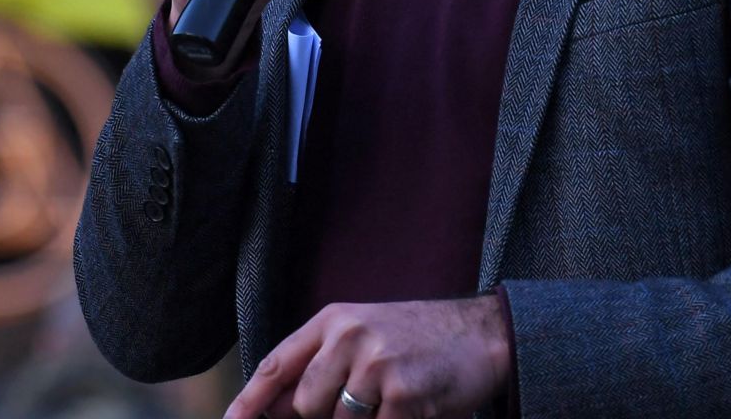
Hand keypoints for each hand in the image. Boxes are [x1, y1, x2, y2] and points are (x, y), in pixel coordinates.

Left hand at [224, 298, 512, 418]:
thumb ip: (320, 364)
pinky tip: (411, 410)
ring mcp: (377, 365)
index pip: (276, 364)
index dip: (249, 400)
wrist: (482, 333)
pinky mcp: (406, 394)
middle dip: (325, 418)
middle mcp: (350, 337)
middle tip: (364, 402)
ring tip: (391, 401)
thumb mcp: (363, 334)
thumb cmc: (418, 339)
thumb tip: (276, 409)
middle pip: (305, 405)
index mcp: (333, 321)